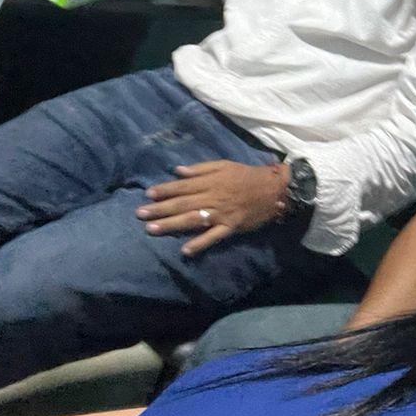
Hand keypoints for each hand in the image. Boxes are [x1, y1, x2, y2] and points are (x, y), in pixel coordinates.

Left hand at [137, 159, 289, 256]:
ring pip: (192, 219)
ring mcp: (221, 214)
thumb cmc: (248, 175)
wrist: (275, 189)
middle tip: (140, 214)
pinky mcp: (230, 227)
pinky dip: (200, 243)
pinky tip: (185, 251)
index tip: (148, 194)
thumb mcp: (225, 165)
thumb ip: (201, 168)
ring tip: (152, 230)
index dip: (165, 190)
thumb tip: (178, 171)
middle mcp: (213, 197)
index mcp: (211, 181)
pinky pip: (213, 236)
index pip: (183, 186)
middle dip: (160, 209)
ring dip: (171, 225)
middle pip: (183, 203)